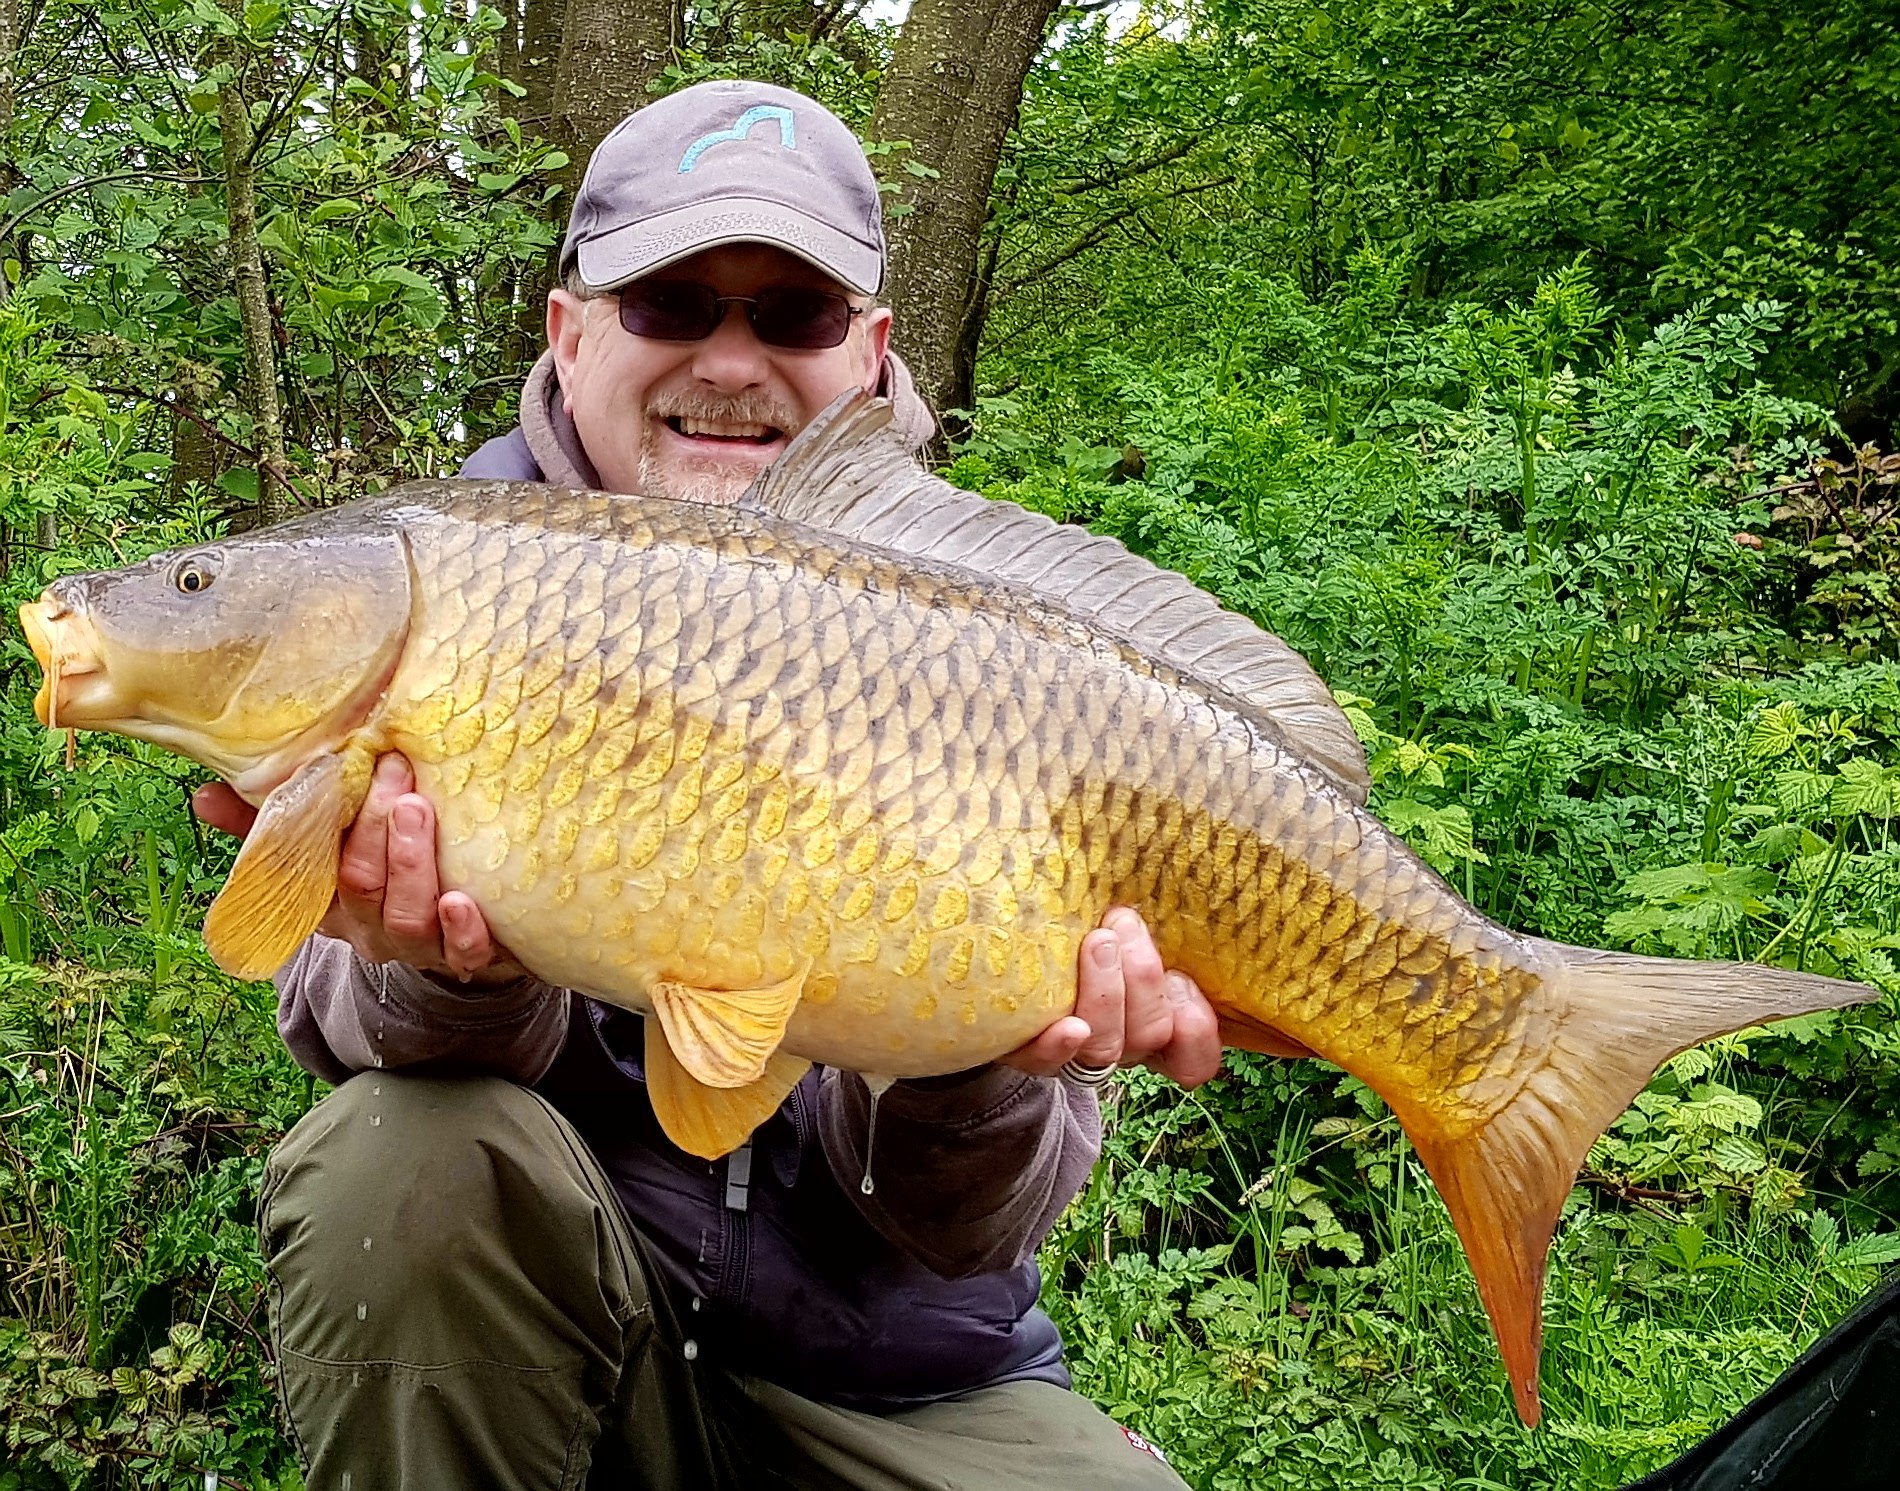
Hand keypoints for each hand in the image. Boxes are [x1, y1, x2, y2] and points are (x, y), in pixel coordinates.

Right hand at [192, 753, 525, 984]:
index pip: (311, 870)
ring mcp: (416, 945)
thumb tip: (203, 794)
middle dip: (375, 827)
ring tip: (418, 810)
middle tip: (393, 770)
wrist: (448, 949)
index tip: (335, 769)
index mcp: (329, 901)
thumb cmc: (383, 883)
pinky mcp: (463, 955)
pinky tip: (463, 902)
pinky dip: (463, 930)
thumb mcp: (324, 861)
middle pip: (362, 883)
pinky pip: (462, 952)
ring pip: (407, 914)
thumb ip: (268, 828)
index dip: (317, 828)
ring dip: (411, 863)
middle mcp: (368, 926)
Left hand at [999, 906, 1224, 1088]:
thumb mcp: (1121, 925)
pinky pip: (1045, 1062)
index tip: (1182, 978)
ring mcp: (1075, 1052)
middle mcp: (1120, 1043)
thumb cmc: (1079, 926)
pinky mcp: (1028, 1051)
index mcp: (1152, 1018)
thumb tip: (1157, 867)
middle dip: (1144, 978)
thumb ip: (1140, 919)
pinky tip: (1067, 1028)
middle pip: (1151, 1034)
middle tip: (1124, 924)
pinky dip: (1059, 1046)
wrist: (1000, 960)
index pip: (1193, 1052)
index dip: (1197, 1027)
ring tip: (1098, 942)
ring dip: (1108, 995)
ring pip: (1108, 1047)